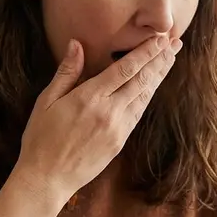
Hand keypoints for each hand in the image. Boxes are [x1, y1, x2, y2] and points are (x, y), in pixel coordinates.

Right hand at [12, 34, 181, 204]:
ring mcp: (118, 129)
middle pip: (142, 80)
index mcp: (89, 98)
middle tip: (175, 43)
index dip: (146, 52)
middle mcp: (109, 112)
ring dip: (159, 76)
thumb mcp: (46, 101)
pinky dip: (147, 96)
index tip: (160, 38)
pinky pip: (138, 113)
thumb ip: (66, 72)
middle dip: (160, 60)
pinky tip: (152, 86)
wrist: (47, 178)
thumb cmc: (40, 138)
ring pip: (144, 97)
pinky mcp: (120, 142)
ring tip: (170, 59)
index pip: (126, 69)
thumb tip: (77, 44)